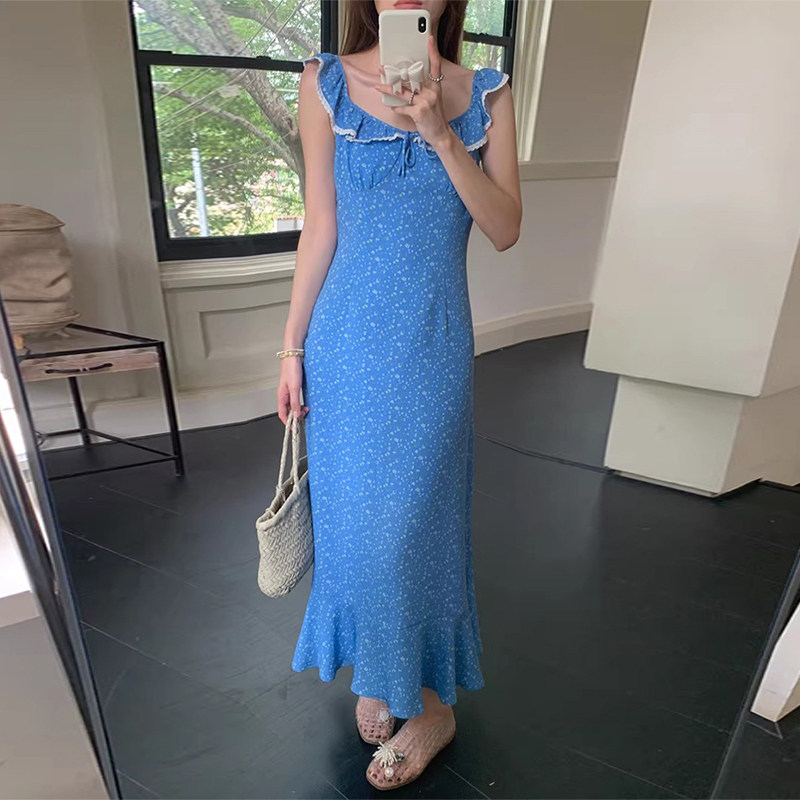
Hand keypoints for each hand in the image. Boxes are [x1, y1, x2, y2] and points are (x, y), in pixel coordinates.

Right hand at [277, 356, 308, 424]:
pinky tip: (305, 403)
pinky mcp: (294, 387)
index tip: (294, 428)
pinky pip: (296, 399)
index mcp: (281, 396)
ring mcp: (289, 391)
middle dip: (295, 416)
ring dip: (299, 409)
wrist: (294, 355)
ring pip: (292, 405)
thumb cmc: (292, 368)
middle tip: (305, 416)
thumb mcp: (295, 388)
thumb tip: (296, 415)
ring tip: (306, 409)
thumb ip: (295, 402)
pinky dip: (300, 403)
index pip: (282, 414)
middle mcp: (284, 395)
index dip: (288, 422)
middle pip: (288, 411)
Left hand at [373, 34, 453, 149]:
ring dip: (387, 90)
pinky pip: (402, 107)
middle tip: (381, 68)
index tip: (429, 39)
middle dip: (393, 74)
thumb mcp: (433, 99)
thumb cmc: (434, 116)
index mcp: (435, 86)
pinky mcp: (419, 112)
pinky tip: (391, 107)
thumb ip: (422, 89)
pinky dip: (396, 108)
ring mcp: (425, 101)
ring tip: (377, 87)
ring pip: (402, 92)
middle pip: (410, 78)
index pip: (435, 65)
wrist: (440, 133)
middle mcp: (431, 91)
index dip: (433, 51)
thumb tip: (404, 83)